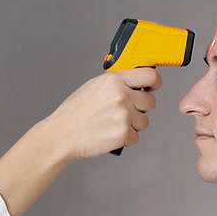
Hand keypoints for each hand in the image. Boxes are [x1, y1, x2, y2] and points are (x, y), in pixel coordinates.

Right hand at [0, 68, 161, 215]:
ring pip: (144, 122)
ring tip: (112, 126)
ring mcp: (123, 115)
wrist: (61, 135)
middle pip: (150, 102)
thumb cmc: (73, 114)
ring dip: (132, 126)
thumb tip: (133, 84)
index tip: (152, 88)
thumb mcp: (92, 88)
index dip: (155, 83)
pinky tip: (109, 135)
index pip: (150, 75)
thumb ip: (115, 84)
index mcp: (114, 80)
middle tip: (124, 113)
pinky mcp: (122, 134)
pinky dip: (124, 139)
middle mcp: (121, 96)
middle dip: (140, 109)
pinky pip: (135, 137)